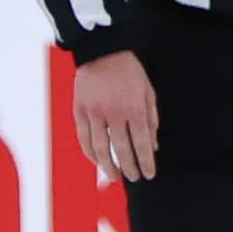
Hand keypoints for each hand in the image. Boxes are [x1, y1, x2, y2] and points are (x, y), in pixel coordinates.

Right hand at [72, 49, 158, 183]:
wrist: (103, 52)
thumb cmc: (130, 73)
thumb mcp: (148, 93)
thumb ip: (151, 120)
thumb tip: (153, 147)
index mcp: (135, 109)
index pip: (141, 144)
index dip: (146, 162)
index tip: (149, 174)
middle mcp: (114, 113)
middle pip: (121, 149)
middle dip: (129, 167)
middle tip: (134, 179)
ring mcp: (94, 113)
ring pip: (100, 147)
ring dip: (107, 165)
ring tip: (114, 177)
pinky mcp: (79, 110)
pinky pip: (83, 137)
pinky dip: (90, 152)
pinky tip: (96, 161)